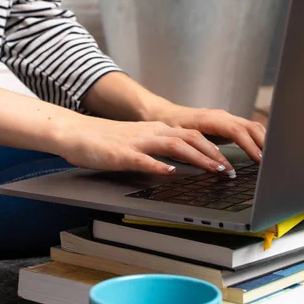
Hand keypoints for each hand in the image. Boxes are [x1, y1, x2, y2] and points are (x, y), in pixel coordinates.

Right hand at [57, 116, 230, 175]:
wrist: (74, 132)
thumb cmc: (104, 141)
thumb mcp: (137, 143)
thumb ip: (157, 151)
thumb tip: (176, 165)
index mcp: (155, 131)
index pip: (192, 136)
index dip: (213, 149)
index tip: (228, 164)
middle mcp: (150, 133)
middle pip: (190, 138)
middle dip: (213, 154)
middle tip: (229, 171)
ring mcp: (136, 142)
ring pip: (173, 145)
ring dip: (197, 158)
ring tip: (213, 169)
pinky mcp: (120, 153)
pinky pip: (142, 158)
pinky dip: (158, 165)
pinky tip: (169, 172)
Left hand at [155, 103, 265, 168]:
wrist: (166, 114)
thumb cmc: (171, 127)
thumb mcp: (180, 140)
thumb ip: (197, 150)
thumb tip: (216, 163)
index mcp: (210, 119)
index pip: (237, 131)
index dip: (250, 145)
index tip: (259, 159)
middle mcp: (222, 116)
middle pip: (250, 127)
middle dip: (263, 143)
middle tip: (272, 162)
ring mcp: (227, 118)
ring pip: (252, 126)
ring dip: (264, 141)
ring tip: (272, 159)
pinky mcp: (228, 123)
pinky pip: (248, 129)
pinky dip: (258, 139)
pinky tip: (263, 151)